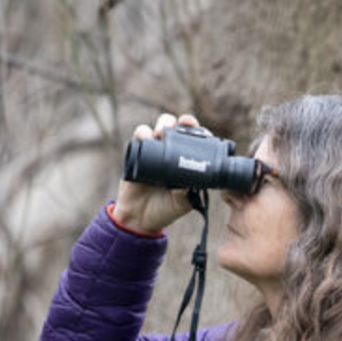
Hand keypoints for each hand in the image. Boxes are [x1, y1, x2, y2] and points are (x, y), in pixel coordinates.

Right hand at [113, 113, 201, 233]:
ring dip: (163, 124)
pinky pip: (139, 136)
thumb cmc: (165, 210)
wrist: (140, 219)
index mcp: (186, 161)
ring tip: (161, 133)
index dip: (200, 132)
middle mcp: (171, 152)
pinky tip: (146, 138)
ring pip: (159, 127)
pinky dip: (143, 133)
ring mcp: (154, 151)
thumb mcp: (182, 204)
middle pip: (179, 128)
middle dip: (182, 121)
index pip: (195, 141)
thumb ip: (187, 195)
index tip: (204, 132)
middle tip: (185, 124)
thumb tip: (188, 184)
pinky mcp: (137, 153)